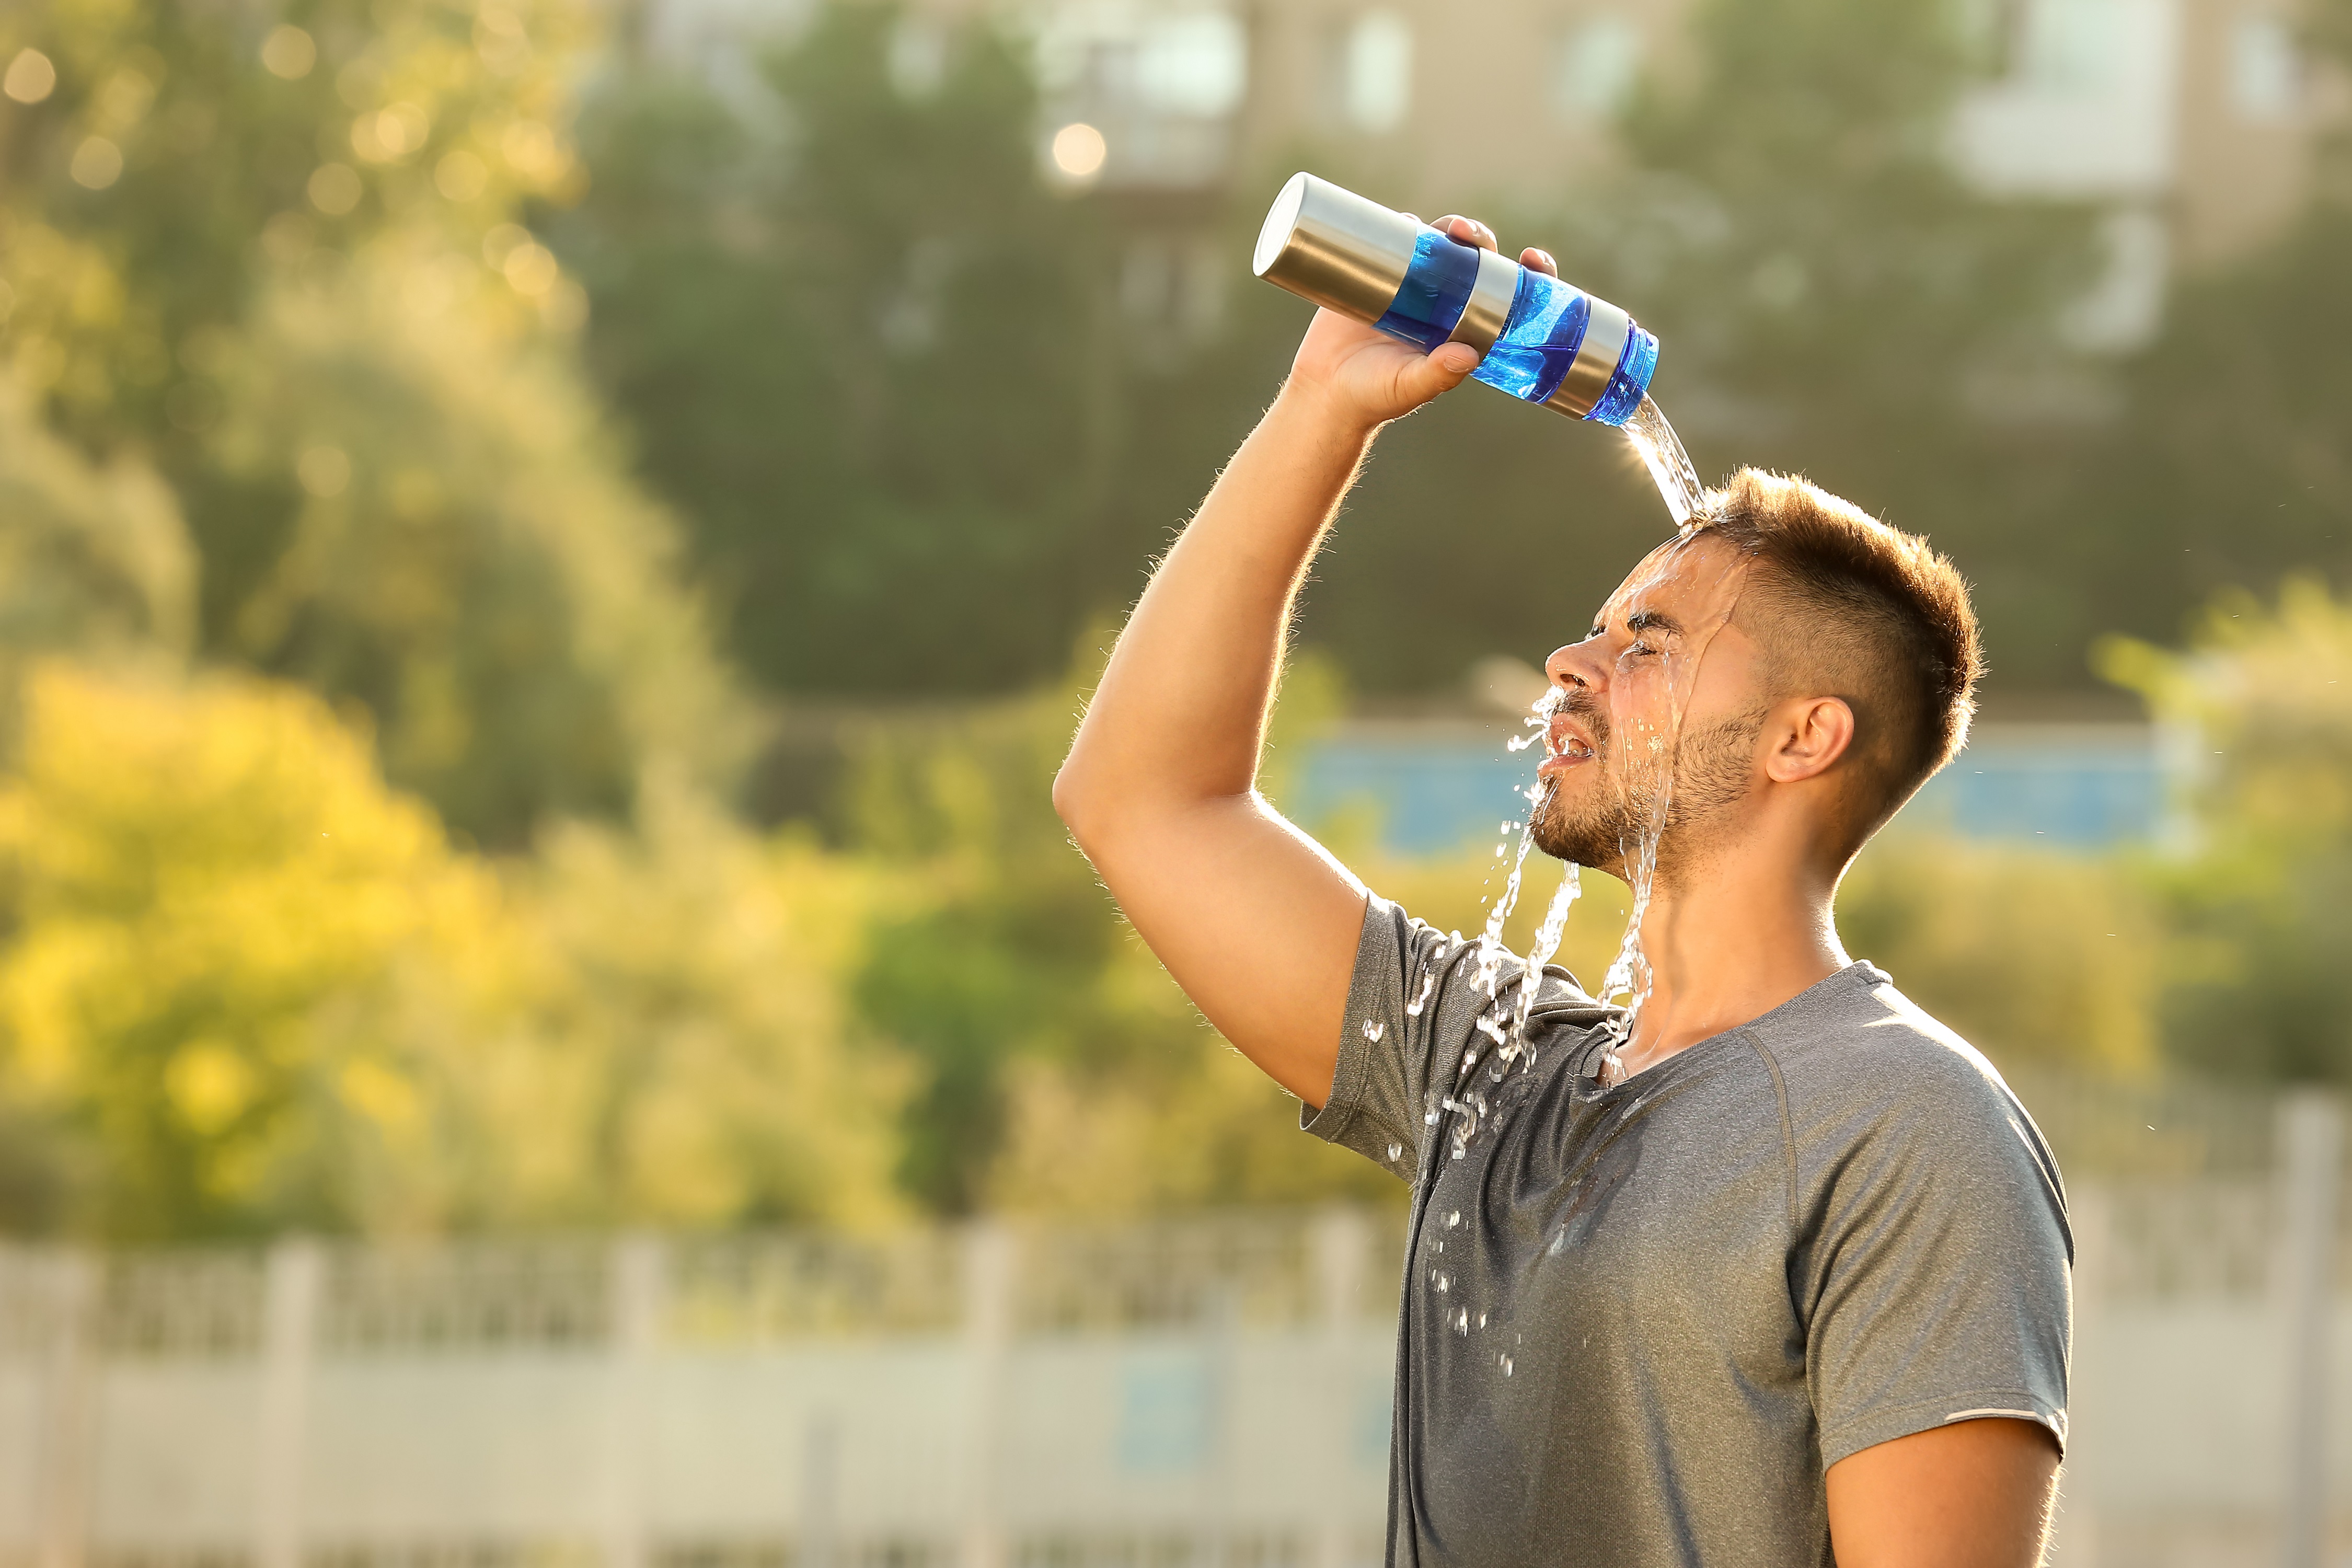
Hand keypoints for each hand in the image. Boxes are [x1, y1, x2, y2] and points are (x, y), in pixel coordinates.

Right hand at [1280, 216, 1563, 433]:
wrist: (1326, 391)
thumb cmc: (1376, 395)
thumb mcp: (1410, 387)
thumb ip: (1438, 374)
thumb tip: (1469, 356)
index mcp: (1466, 327)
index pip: (1510, 294)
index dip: (1530, 273)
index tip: (1533, 260)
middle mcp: (1445, 301)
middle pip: (1475, 258)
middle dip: (1481, 238)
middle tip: (1469, 236)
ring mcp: (1412, 285)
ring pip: (1439, 243)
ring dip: (1448, 226)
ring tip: (1448, 229)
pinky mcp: (1378, 275)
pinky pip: (1396, 240)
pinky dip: (1404, 225)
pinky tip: (1408, 220)